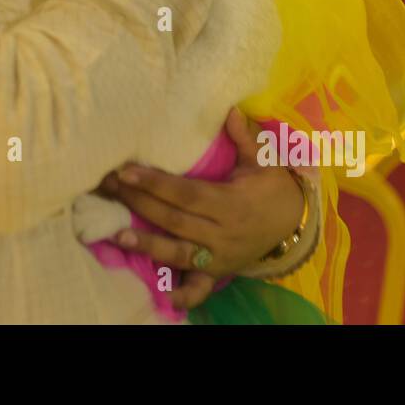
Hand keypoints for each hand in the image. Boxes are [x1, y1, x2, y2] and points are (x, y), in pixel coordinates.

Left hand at [96, 110, 305, 310]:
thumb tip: (231, 110)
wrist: (295, 221)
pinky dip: (183, 294)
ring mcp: (221, 257)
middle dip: (140, 204)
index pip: (186, 193)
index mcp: (231, 203)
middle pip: (175, 220)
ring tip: (117, 235)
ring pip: (180, 253)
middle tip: (109, 189)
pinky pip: (201, 288)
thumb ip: (245, 138)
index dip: (155, 183)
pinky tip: (161, 295)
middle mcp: (224, 232)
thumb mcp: (264, 161)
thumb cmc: (272, 186)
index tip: (126, 171)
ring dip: (148, 246)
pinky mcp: (221, 273)